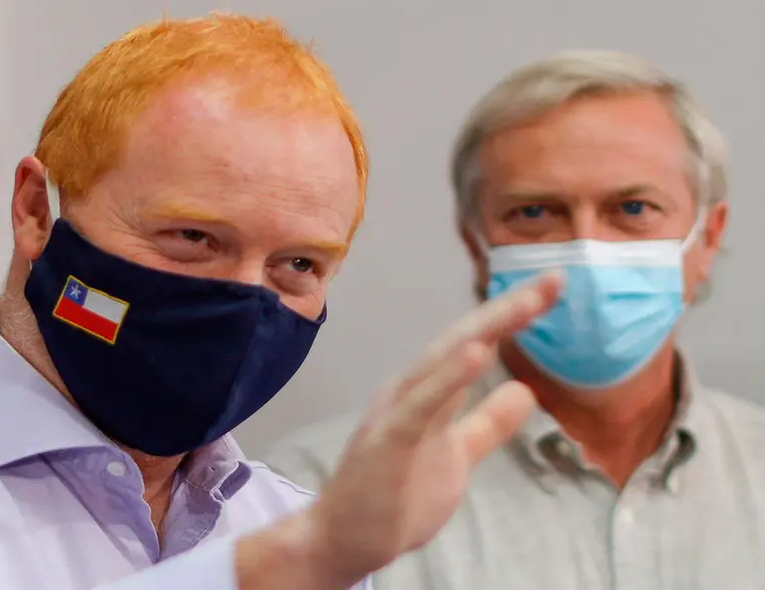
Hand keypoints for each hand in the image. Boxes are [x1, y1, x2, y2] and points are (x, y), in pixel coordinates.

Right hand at [237, 271, 562, 589]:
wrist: (342, 541)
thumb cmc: (392, 498)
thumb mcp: (456, 456)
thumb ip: (487, 423)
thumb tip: (524, 390)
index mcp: (425, 393)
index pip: (474, 345)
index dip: (512, 316)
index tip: (553, 288)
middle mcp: (409, 392)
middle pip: (463, 340)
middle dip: (508, 309)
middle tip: (556, 280)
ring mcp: (396, 415)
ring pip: (442, 362)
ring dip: (485, 329)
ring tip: (526, 303)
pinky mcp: (387, 443)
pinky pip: (421, 406)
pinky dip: (448, 377)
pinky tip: (478, 353)